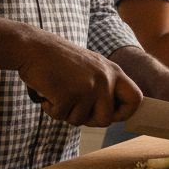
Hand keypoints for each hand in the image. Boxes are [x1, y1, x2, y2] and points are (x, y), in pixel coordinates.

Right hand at [17, 36, 142, 126]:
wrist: (32, 47)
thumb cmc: (58, 60)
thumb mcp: (91, 67)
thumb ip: (104, 86)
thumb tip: (112, 115)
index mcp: (113, 72)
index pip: (136, 99)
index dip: (125, 113)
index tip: (111, 115)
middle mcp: (104, 79)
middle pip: (106, 119)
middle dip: (88, 119)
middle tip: (73, 106)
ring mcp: (87, 87)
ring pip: (80, 121)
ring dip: (65, 112)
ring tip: (58, 91)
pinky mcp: (68, 94)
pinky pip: (61, 116)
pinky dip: (51, 109)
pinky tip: (47, 91)